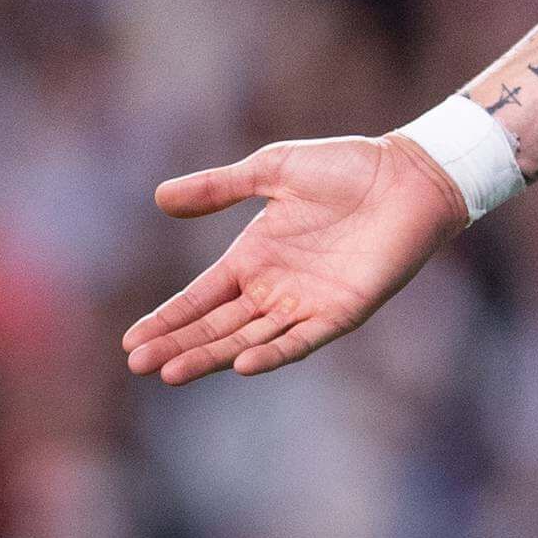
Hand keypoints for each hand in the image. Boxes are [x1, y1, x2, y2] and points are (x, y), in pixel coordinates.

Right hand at [124, 133, 468, 384]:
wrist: (406, 174)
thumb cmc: (344, 167)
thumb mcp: (272, 169)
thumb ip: (219, 186)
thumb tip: (160, 197)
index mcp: (254, 257)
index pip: (200, 297)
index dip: (168, 319)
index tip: (130, 341)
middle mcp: (274, 288)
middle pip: (217, 325)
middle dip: (178, 345)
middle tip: (138, 364)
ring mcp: (306, 303)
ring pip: (248, 339)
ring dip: (212, 356)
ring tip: (172, 371)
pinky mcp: (340, 311)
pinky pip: (301, 341)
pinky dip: (273, 354)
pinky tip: (242, 364)